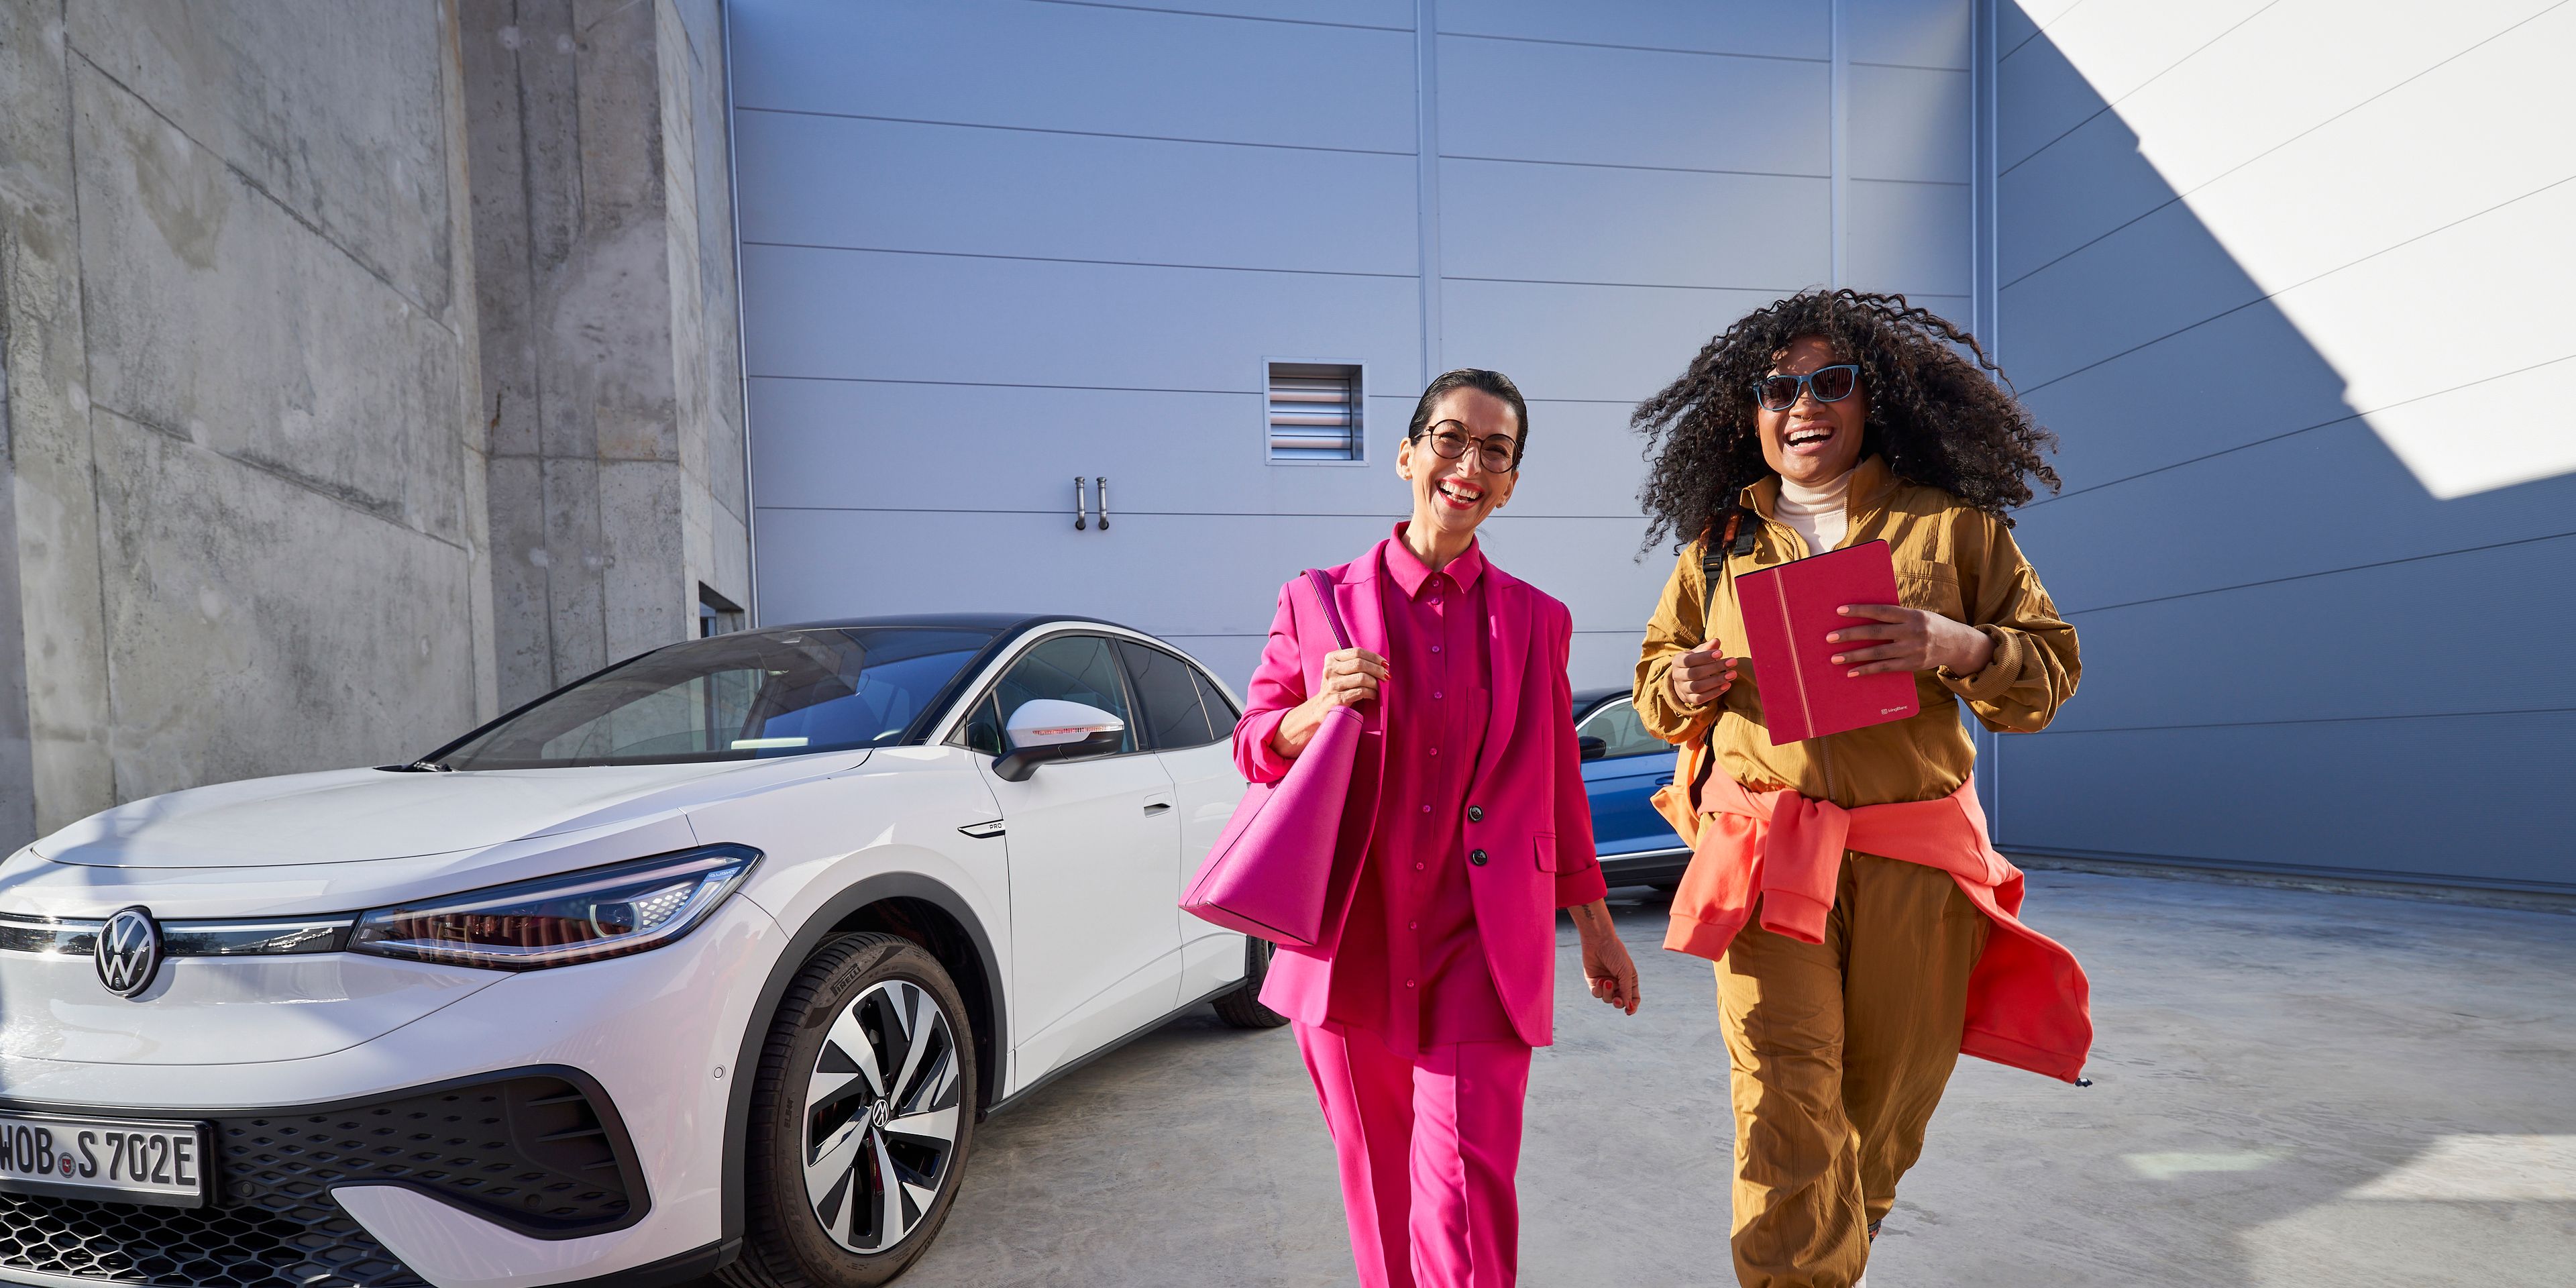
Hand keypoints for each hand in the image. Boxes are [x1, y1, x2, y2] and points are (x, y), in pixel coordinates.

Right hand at [1314, 648, 1387, 708]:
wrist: (1321, 708)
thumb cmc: (1337, 687)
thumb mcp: (1340, 670)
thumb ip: (1355, 663)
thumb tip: (1381, 663)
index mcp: (1331, 658)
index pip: (1357, 652)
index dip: (1374, 657)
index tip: (1384, 664)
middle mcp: (1330, 670)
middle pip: (1360, 663)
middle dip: (1377, 669)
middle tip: (1386, 675)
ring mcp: (1333, 684)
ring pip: (1362, 678)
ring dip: (1375, 682)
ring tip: (1379, 686)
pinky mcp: (1338, 699)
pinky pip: (1361, 692)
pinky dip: (1371, 693)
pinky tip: (1374, 695)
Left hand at [1571, 900, 1639, 1014]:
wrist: (1598, 941)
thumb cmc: (1615, 953)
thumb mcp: (1625, 972)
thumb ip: (1627, 990)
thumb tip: (1628, 1006)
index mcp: (1630, 980)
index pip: (1633, 998)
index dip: (1632, 1007)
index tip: (1629, 1011)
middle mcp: (1618, 983)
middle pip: (1620, 1002)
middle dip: (1618, 1002)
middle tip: (1617, 998)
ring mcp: (1606, 983)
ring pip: (1607, 999)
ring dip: (1607, 993)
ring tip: (1606, 981)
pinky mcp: (1594, 981)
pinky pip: (1596, 994)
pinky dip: (1598, 990)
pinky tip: (1599, 981)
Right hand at [1667, 640, 1740, 707]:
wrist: (1685, 680)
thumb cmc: (1695, 662)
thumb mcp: (1699, 652)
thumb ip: (1707, 647)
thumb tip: (1716, 641)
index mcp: (1677, 661)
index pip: (1689, 660)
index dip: (1705, 657)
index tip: (1721, 653)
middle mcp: (1677, 675)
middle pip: (1695, 673)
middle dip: (1715, 668)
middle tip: (1733, 662)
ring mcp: (1682, 689)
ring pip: (1698, 687)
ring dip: (1717, 681)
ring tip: (1733, 674)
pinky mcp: (1689, 699)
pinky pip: (1701, 698)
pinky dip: (1714, 693)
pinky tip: (1727, 685)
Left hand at [1828, 605, 1993, 676]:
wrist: (1956, 644)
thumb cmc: (1929, 625)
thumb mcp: (1916, 615)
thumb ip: (1895, 616)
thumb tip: (1864, 613)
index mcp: (1911, 615)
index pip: (1881, 612)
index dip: (1860, 611)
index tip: (1840, 611)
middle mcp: (1912, 632)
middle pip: (1876, 633)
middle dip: (1850, 635)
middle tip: (1830, 637)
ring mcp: (1912, 650)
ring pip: (1878, 653)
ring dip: (1854, 656)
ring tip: (1834, 657)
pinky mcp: (1912, 665)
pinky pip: (1886, 668)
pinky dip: (1867, 670)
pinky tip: (1852, 671)